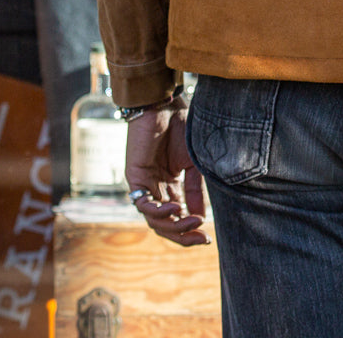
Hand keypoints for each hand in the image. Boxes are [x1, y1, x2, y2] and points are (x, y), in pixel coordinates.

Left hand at [124, 98, 209, 245]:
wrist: (164, 104)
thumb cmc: (180, 126)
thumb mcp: (194, 162)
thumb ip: (196, 189)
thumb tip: (201, 218)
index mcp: (171, 186)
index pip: (178, 218)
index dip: (191, 232)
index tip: (207, 238)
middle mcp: (157, 190)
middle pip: (166, 225)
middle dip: (183, 236)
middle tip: (201, 238)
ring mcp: (145, 186)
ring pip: (154, 220)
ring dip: (174, 226)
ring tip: (192, 222)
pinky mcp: (135, 178)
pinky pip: (143, 205)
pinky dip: (158, 212)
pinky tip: (175, 209)